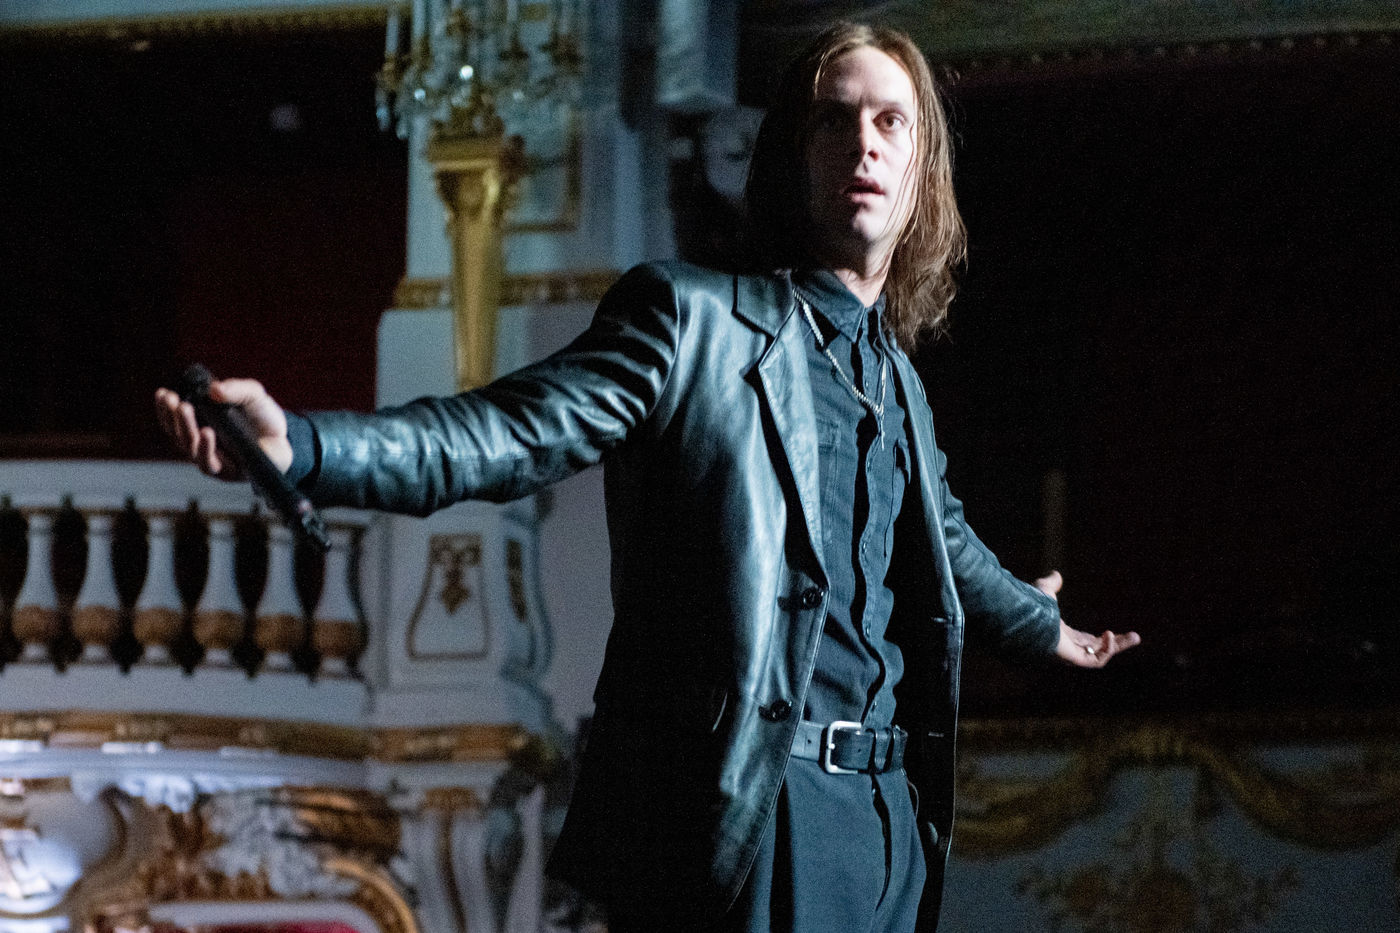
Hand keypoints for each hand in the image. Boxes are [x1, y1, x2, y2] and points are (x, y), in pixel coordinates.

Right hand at [153, 378, 292, 478]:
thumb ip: (236, 389)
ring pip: (190, 448)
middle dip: (172, 415)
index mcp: (202, 424)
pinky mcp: (227, 472)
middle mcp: (203, 443)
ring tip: (185, 409)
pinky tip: (206, 433)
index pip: (175, 418)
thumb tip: (213, 389)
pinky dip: (206, 449)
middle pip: (178, 433)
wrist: (288, 441)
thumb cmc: (265, 418)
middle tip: (172, 400)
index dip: (166, 408)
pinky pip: (210, 464)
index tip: (163, 393)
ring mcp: (213, 459)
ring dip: (185, 428)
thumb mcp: (253, 395)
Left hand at [1034, 570, 1141, 667]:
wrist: (1025, 619)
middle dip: (1116, 645)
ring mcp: (1071, 656)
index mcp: (1062, 636)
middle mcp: (1067, 648)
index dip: (1100, 639)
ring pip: (1100, 656)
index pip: (1085, 641)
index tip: (1113, 632)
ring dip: (1117, 647)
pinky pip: (1096, 661)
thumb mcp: (1045, 591)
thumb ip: (1051, 584)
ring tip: (1135, 636)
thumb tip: (1056, 574)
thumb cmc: (1031, 607)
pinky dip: (1106, 649)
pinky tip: (1110, 635)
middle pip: (1097, 650)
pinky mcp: (1074, 659)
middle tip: (1136, 636)